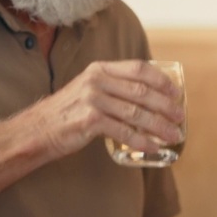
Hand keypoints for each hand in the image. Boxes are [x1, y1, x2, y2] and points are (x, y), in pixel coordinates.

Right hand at [25, 60, 184, 160]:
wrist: (37, 130)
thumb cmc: (68, 113)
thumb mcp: (89, 90)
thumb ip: (114, 89)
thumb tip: (150, 99)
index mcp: (100, 69)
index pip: (138, 69)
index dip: (161, 80)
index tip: (176, 93)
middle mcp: (97, 80)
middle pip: (142, 91)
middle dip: (165, 106)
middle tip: (179, 118)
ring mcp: (93, 99)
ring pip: (136, 113)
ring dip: (159, 126)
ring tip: (173, 135)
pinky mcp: (90, 120)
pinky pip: (124, 131)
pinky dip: (141, 141)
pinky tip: (153, 147)